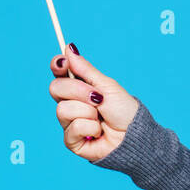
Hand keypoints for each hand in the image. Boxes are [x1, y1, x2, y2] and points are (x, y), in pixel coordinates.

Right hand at [48, 45, 139, 162]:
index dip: (57, 65)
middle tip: (98, 98)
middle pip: (55, 88)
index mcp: (78, 88)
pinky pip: (72, 128)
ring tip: (100, 118)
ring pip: (63, 109)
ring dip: (88, 112)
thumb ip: (85, 69)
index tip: (63, 62)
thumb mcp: (106, 85)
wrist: (134, 135)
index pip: (59, 73)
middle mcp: (71, 103)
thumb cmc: (124, 110)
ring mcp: (69, 122)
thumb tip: (69, 48)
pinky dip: (90, 128)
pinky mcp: (72, 140)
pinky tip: (98, 132)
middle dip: (78, 91)